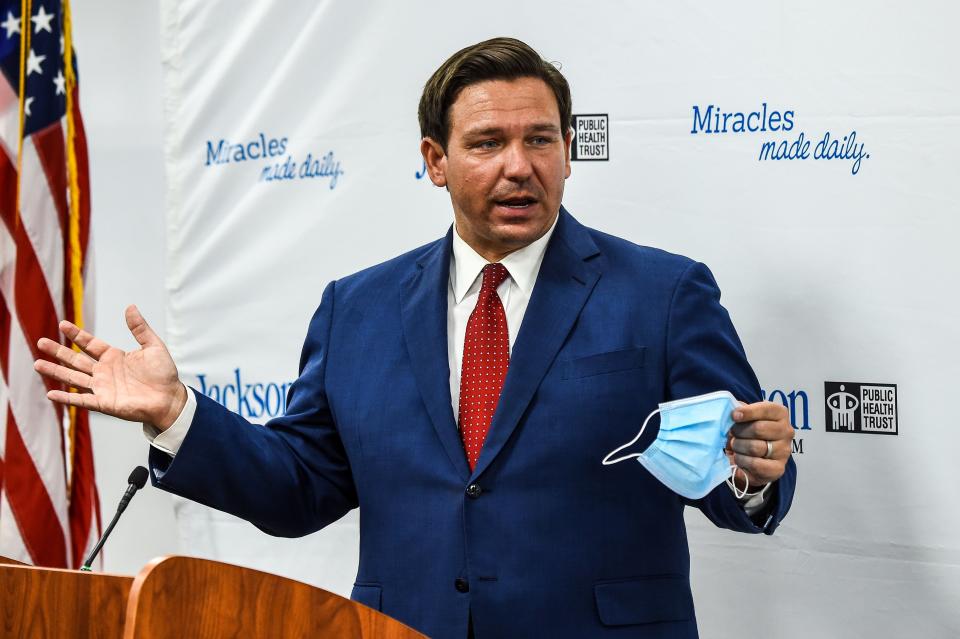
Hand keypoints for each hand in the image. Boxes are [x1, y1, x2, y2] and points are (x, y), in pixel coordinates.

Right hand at [33, 305, 186, 429]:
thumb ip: (140, 328)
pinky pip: (81, 400)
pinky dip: (66, 398)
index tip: (62, 324)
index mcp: (114, 357)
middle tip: (40, 342)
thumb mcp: (153, 346)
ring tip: (37, 364)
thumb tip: (130, 307)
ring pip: (73, 378)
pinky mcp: (104, 403)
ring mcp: (102, 388)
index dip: (76, 335)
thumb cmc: (164, 374)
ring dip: (55, 372)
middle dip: (58, 351)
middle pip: (76, 360)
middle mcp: (104, 372)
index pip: (90, 344)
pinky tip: (50, 394)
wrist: (170, 398)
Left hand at [725, 401, 793, 492]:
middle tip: (732, 434)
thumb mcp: (745, 418)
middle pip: (758, 429)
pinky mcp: (778, 468)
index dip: (748, 412)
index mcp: (780, 414)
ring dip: (738, 447)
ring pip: (755, 447)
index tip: (734, 416)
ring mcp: (784, 451)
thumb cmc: (748, 432)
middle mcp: (786, 431)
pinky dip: (742, 461)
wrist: (752, 458)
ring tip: (735, 446)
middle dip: (739, 432)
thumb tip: (733, 409)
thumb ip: (740, 411)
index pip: (767, 409)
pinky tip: (739, 458)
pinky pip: (756, 464)